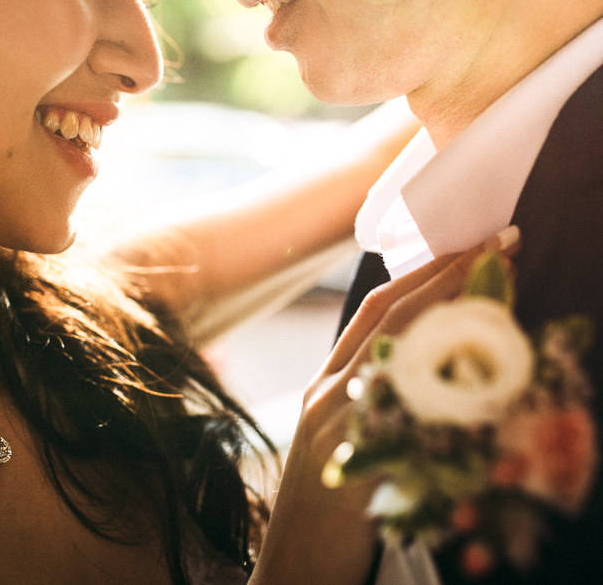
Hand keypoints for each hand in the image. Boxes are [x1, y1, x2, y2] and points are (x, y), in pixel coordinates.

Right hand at [250, 225, 520, 584]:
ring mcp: (335, 423)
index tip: (471, 241)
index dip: (426, 269)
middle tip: (496, 240)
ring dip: (455, 314)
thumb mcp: (346, 437)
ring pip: (396, 352)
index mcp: (328, 380)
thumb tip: (435, 361)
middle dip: (447, 273)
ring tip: (499, 282)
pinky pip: (398, 416)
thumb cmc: (326, 505)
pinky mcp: (348, 462)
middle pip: (391, 315)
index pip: (380, 307)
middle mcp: (328, 390)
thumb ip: (377, 397)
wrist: (293, 568)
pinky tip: (482, 368)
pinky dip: (441, 388)